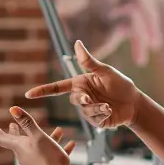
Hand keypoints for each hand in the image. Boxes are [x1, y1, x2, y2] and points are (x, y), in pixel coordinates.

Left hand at [0, 107, 76, 164]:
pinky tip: (71, 144)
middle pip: (18, 142)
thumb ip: (27, 123)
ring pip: (38, 147)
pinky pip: (50, 156)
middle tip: (12, 125)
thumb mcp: (38, 137)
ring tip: (59, 130)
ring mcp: (34, 164)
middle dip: (17, 132)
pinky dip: (58, 148)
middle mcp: (24, 156)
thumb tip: (13, 109)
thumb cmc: (48, 159)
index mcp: (20, 147)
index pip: (2, 138)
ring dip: (47, 138)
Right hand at [25, 40, 140, 128]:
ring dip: (97, 109)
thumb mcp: (105, 71)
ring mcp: (88, 110)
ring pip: (85, 111)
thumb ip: (89, 61)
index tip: (29, 94)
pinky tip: (111, 112)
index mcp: (80, 84)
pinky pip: (93, 120)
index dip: (43, 91)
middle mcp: (82, 97)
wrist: (134, 103)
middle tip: (90, 98)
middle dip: (83, 100)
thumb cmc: (120, 84)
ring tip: (109, 106)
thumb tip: (77, 43)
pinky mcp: (96, 121)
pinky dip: (102, 116)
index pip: (57, 88)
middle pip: (74, 100)